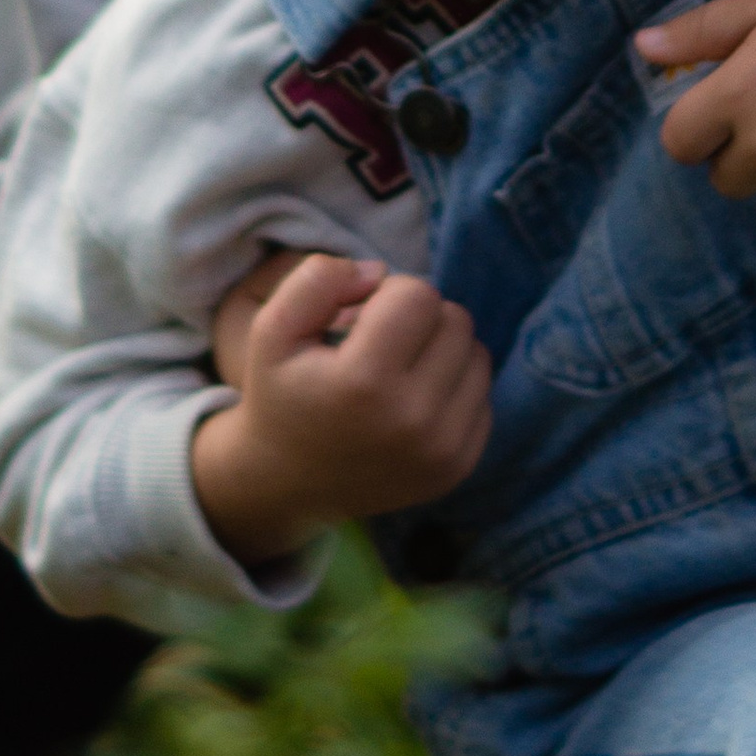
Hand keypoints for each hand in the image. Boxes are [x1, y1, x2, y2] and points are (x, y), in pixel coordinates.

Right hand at [191, 254, 490, 568]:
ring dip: (441, 350)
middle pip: (455, 320)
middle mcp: (413, 420)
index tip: (360, 321)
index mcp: (365, 383)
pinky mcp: (459, 467)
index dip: (388, 294)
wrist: (289, 482)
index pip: (420, 295)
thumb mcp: (273, 328)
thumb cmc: (282, 395)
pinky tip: (414, 401)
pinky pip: (482, 395)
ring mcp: (442, 450)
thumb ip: (318, 280)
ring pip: (477, 354)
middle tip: (380, 344)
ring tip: (398, 370)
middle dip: (418, 319)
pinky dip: (454, 388)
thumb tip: (380, 272)